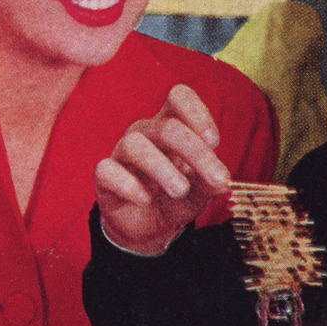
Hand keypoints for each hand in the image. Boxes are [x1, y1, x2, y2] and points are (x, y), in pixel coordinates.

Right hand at [95, 84, 230, 253]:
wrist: (149, 228)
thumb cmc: (176, 199)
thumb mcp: (199, 192)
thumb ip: (209, 183)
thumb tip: (222, 182)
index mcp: (170, 125)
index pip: (178, 97)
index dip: (197, 112)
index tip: (214, 142)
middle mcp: (145, 133)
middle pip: (166, 128)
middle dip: (196, 153)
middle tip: (216, 179)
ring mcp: (122, 153)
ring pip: (134, 145)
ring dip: (162, 168)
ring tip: (180, 190)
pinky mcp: (104, 177)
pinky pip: (107, 170)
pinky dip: (128, 184)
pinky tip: (145, 199)